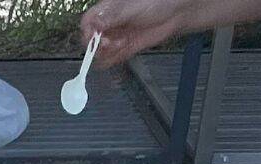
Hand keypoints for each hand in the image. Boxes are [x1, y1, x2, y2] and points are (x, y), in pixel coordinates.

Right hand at [80, 0, 199, 64]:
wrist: (174, 13)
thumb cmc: (155, 2)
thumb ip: (112, 17)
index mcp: (104, 12)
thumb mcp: (130, 8)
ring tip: (122, 44)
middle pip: (89, 42)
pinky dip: (115, 59)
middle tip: (111, 43)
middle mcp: (106, 26)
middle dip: (98, 46)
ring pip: (97, 54)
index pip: (86, 24)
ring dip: (108, 53)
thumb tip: (94, 24)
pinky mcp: (121, 50)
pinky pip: (109, 61)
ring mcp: (113, 38)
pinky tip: (126, 48)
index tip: (96, 38)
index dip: (88, 33)